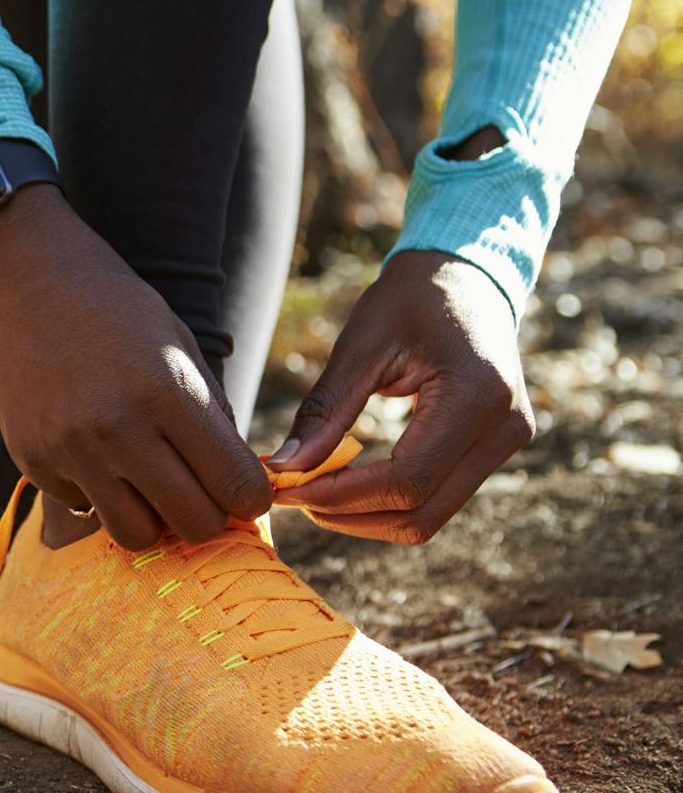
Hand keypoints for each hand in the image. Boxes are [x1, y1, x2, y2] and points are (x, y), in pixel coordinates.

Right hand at [0, 184, 270, 549]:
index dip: (251, 498)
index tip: (244, 491)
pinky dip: (100, 494)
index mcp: (168, 391)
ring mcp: (70, 449)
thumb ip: (209, 413)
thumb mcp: (177, 342)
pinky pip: (85, 508)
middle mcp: (119, 428)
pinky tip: (96, 454)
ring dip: (154, 518)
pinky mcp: (32, 459)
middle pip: (193, 523)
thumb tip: (238, 483)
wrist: (19, 275)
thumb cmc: (111, 303)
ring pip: (136, 535)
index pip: (236, 485)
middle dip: (209, 517)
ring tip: (151, 486)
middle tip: (203, 495)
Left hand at [267, 250, 533, 544]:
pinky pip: (437, 497)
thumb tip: (285, 468)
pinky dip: (387, 501)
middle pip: (421, 513)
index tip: (288, 490)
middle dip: (349, 515)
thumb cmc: (410, 299)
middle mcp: (504, 428)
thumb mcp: (360, 345)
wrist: (466, 275)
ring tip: (312, 489)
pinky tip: (344, 481)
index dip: (341, 496)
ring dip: (366, 516)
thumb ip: (325, 410)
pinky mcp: (495, 448)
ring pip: (430, 517)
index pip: (407, 480)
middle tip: (293, 496)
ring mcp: (507, 442)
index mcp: (477, 395)